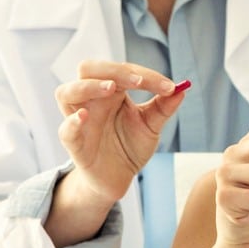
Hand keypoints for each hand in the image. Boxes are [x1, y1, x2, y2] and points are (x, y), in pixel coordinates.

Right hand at [54, 60, 186, 203]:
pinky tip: (84, 117)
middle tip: (138, 81)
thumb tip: (182, 88)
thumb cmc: (130, 146)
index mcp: (112, 91)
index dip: (146, 75)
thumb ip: (164, 107)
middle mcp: (92, 100)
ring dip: (89, 86)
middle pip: (88, 69)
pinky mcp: (75, 144)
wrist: (119, 178)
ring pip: (66, 92)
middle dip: (113, 70)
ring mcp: (80, 120)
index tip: (169, 87)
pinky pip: (65, 129)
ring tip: (111, 89)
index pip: (123, 71)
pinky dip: (72, 121)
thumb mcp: (151, 125)